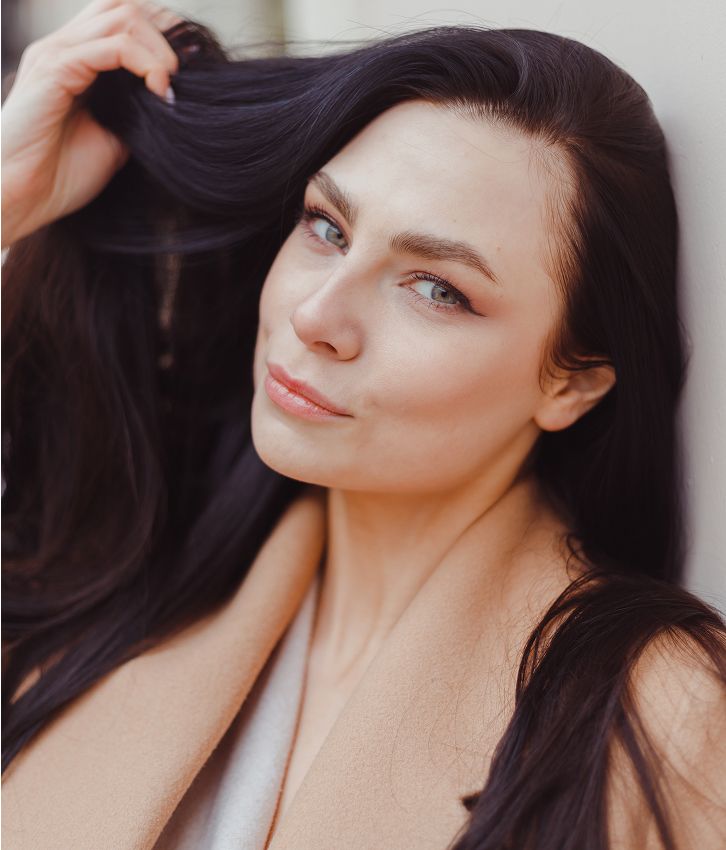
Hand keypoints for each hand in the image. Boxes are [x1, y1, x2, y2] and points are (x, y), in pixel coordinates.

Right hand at [1, 0, 182, 248]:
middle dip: (164, 34)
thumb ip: (137, 111)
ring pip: (121, 15)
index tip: (189, 74)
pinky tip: (158, 89)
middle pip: (124, 5)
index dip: (162, 37)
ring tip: (170, 83)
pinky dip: (144, 62)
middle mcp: (65, 47)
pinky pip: (111, 46)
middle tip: (183, 75)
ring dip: (158, 47)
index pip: (124, 18)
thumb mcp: (115, 139)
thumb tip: (171, 99)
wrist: (24, 196)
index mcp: (77, 60)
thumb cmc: (61, 174)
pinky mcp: (55, 70)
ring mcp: (57, 54)